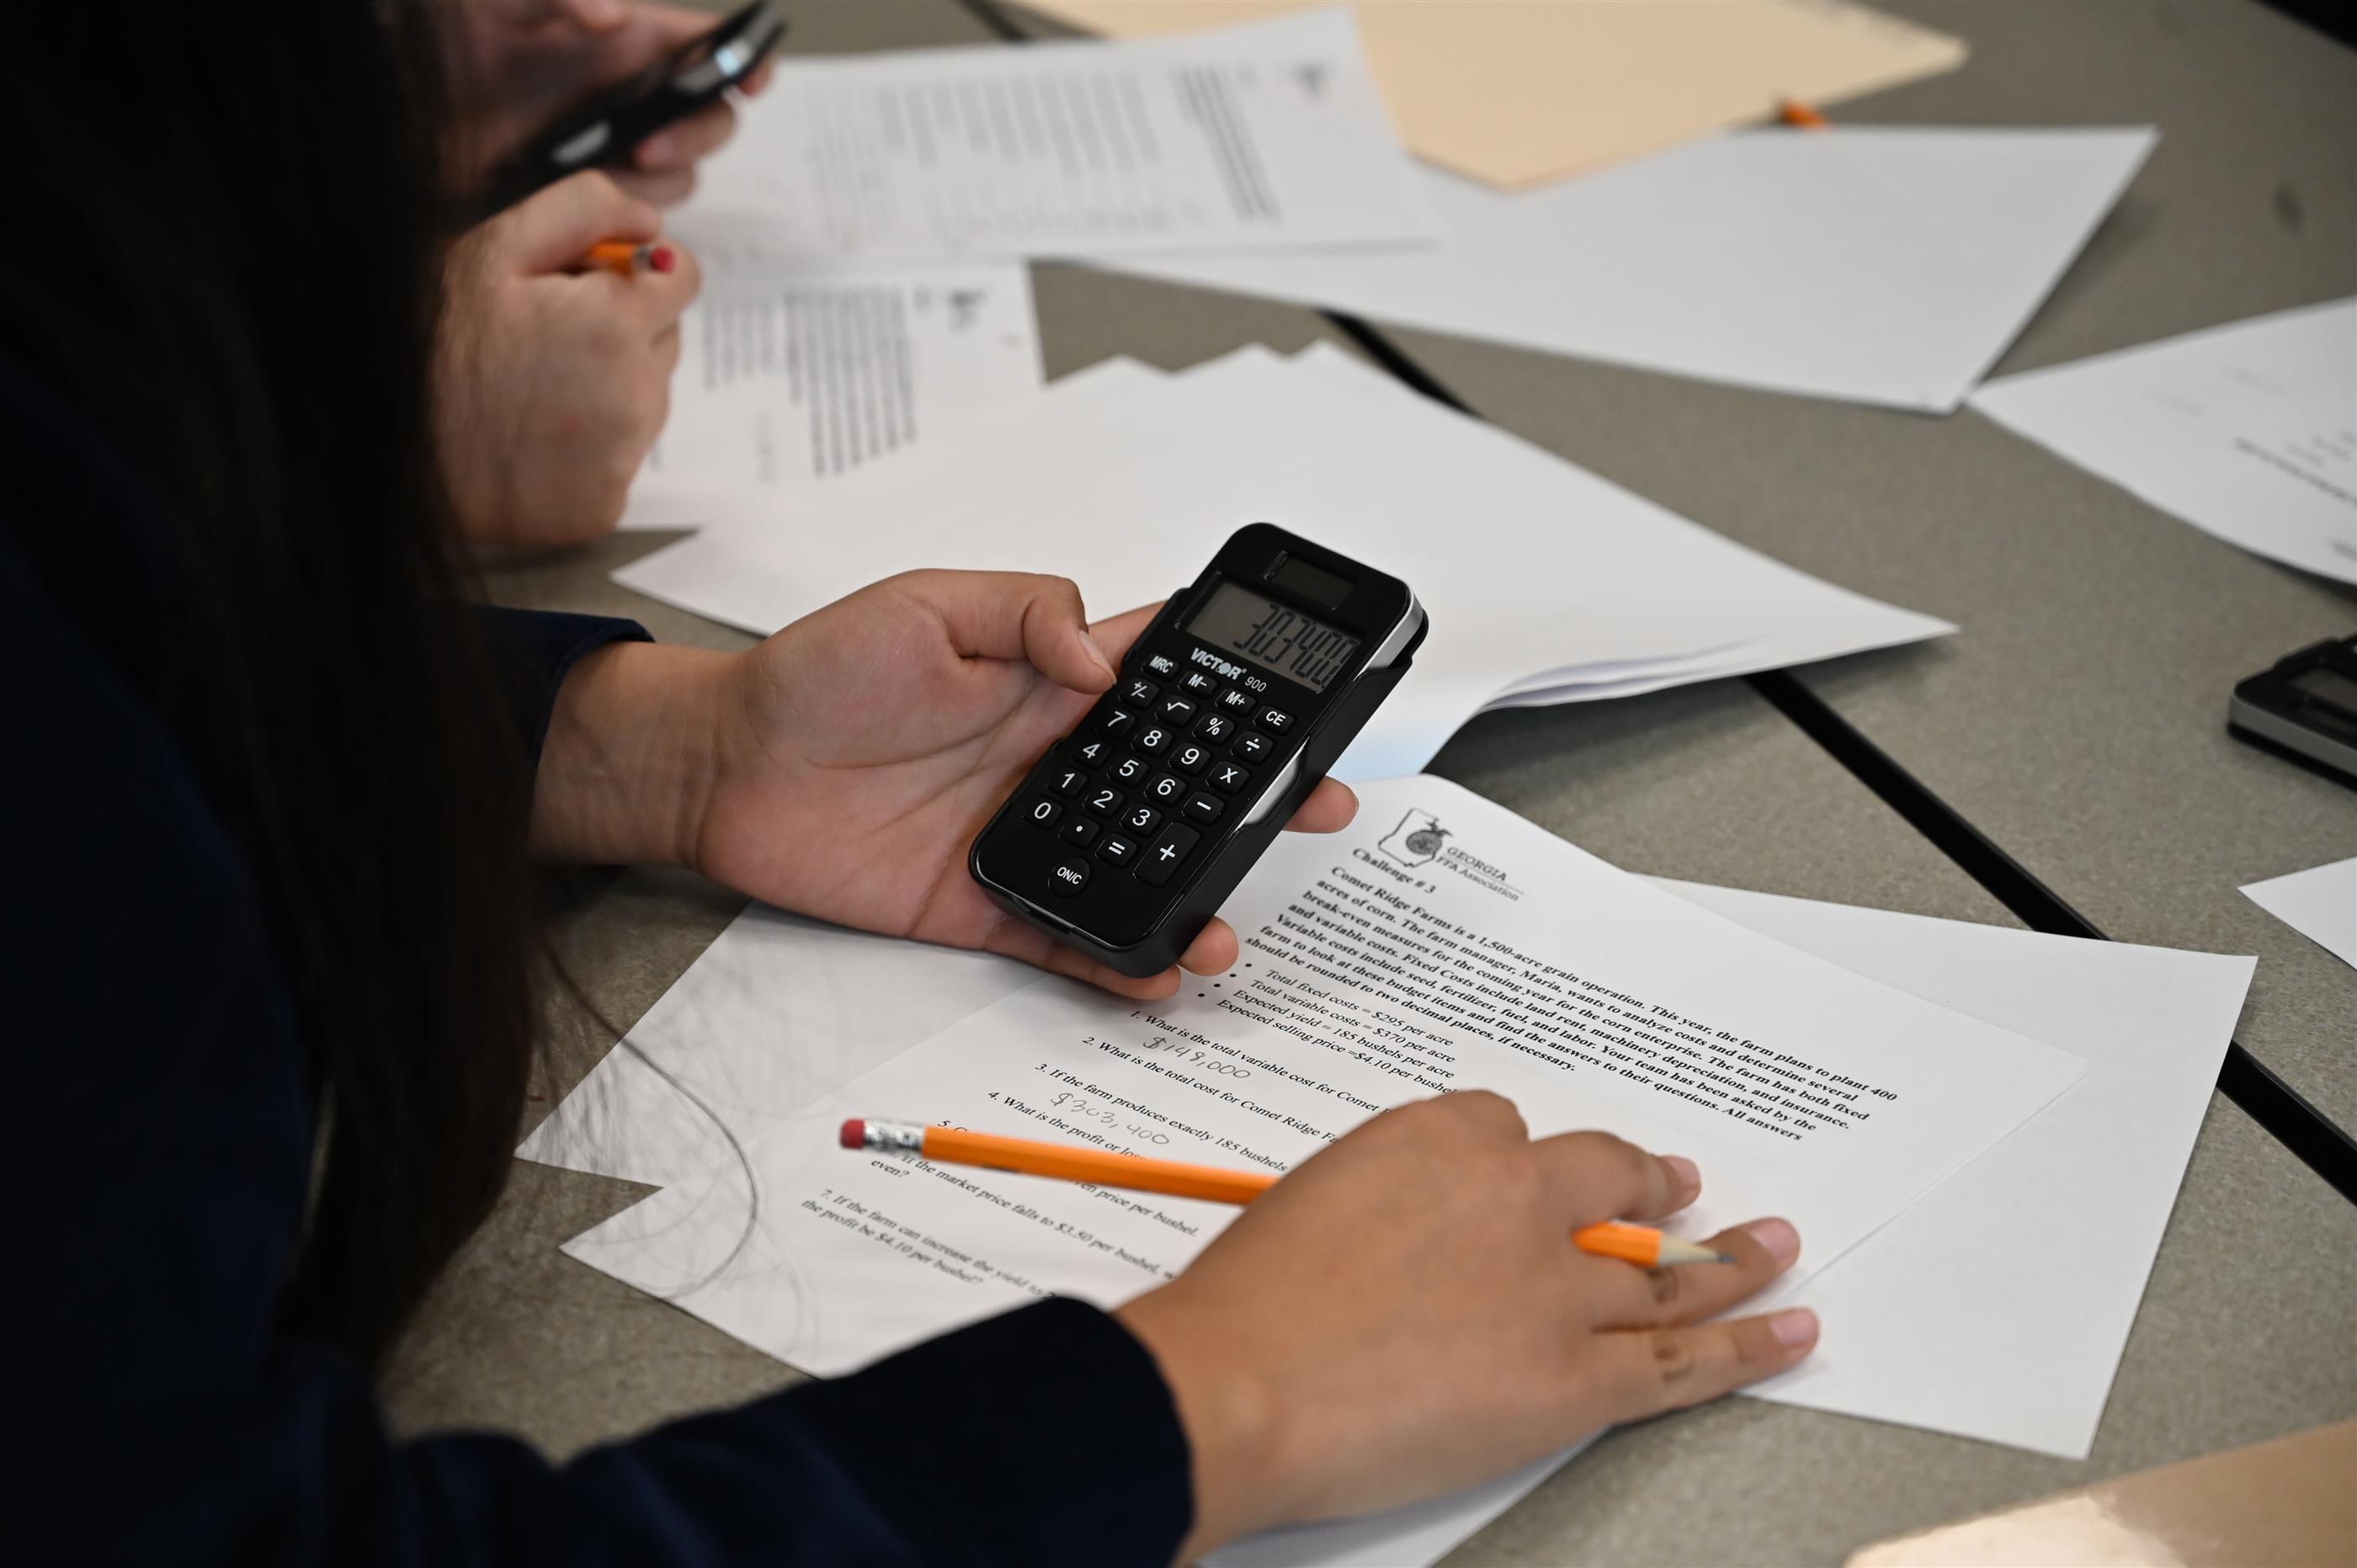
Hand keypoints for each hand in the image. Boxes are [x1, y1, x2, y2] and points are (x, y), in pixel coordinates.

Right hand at [436, 172, 696, 545]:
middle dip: (621, 331)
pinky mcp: (603, 508)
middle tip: (541, 339)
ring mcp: (621, 459)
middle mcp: (634, 396)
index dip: (633, 274)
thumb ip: (586, 211)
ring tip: (529, 389)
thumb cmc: (429, 339)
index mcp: (614, 323)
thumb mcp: (494, 247)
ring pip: (646, 403)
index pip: (681, 280)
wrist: (379, 441)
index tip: (589, 284)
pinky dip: (589, 449)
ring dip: (607, 389)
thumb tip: (654, 224)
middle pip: (664, 342)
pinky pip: (619, 461)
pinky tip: (530, 438)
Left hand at [447, 0, 774, 204]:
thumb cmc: (437, 33)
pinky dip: (619, 217)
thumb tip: (617, 19)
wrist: (384, 107)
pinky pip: (633, 219)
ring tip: (598, 175)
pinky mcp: (585, 198)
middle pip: (712, 120)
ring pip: (679, 179)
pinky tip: (576, 201)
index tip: (750, 78)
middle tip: (644, 147)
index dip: (746, 61)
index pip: (713, 49)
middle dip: (693, 136)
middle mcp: (630, 96)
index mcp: (628, 41)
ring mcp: (612, 149)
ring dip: (653, 185)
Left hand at [529, 571, 1356, 997]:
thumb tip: (1102, 660)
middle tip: (1322, 807)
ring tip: (1232, 919)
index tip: (1304, 692)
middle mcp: (1051, 761)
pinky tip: (1159, 968)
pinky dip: (1116, 959)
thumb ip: (1023, 614)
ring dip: (1195, 892)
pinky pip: (1067, 937)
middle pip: (1176, 784)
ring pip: (1137, 870)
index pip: (1162, 678)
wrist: (725, 766)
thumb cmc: (814, 674)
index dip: (1235, 684)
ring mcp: (1026, 836)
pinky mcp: (985, 902)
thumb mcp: (921, 604)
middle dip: (1255, 796)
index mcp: (1049, 682)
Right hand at [1114, 1094, 1816, 1556]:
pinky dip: (1748, 1346)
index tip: (1532, 1179)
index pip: (1511, 1130)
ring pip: (1666, 1268)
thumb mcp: (1308, 1203)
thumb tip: (1410, 1232)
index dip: (1527, 1164)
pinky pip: (1681, 1361)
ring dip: (1732, 1258)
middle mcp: (1514, 1196)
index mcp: (1439, 1138)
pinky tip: (1788, 1327)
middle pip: (1612, 1179)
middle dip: (1653, 1185)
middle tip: (1684, 1188)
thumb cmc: (1246, 1307)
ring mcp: (1554, 1289)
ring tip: (1773, 1245)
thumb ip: (1383, 1202)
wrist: (1239, 1386)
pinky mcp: (1574, 1381)